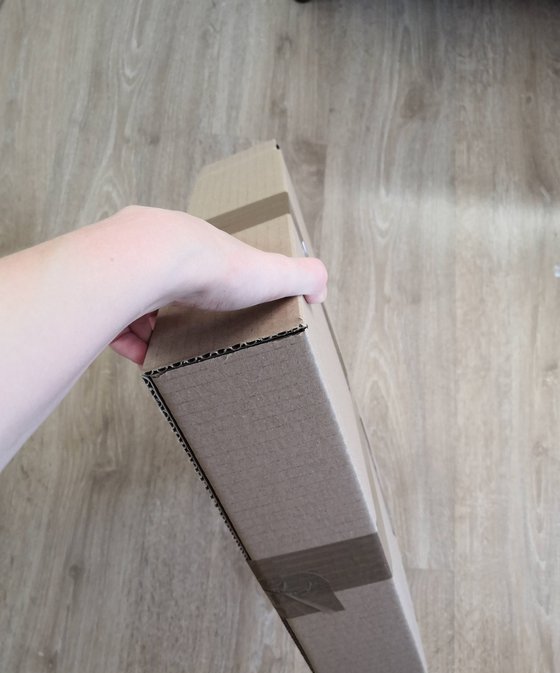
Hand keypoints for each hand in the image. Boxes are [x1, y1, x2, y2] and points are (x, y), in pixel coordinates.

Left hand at [108, 206, 327, 363]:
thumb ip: (300, 276)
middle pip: (165, 282)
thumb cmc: (209, 266)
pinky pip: (111, 316)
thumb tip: (320, 290)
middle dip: (175, 310)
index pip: (203, 265)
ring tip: (163, 351)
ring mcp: (126, 267)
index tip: (219, 313)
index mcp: (196, 245)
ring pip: (134, 300)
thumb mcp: (268, 271)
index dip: (211, 291)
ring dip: (148, 329)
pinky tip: (141, 356)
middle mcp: (157, 248)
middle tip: (188, 337)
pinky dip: (126, 339)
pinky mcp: (103, 289)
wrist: (149, 261)